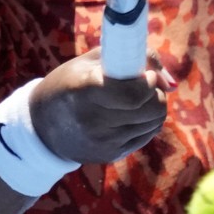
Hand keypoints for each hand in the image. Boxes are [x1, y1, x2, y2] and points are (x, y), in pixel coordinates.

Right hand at [28, 48, 173, 163]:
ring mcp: (104, 141)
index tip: (147, 74)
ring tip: (139, 98)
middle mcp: (94, 120)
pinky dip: (147, 122)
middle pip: (150, 109)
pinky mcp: (110, 155)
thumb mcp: (91, 61)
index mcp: (86, 90)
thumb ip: (133, 58)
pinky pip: (146, 135)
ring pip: (154, 123)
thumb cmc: (68, 84)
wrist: (42, 126)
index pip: (134, 94)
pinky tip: (132, 113)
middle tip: (147, 85)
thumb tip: (171, 83)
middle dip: (156, 94)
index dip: (149, 83)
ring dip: (154, 107)